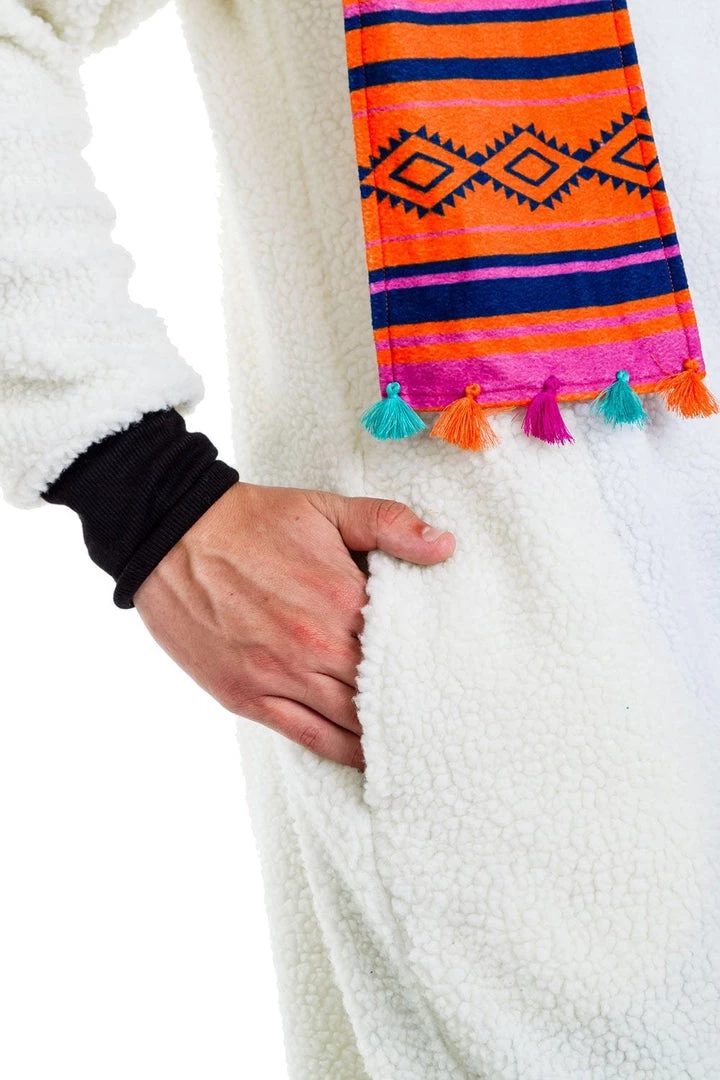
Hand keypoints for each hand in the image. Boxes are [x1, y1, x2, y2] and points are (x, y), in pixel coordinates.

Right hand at [134, 483, 454, 768]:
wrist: (172, 533)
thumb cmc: (253, 521)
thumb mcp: (326, 507)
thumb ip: (389, 524)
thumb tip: (445, 545)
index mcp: (342, 598)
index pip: (404, 647)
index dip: (428, 665)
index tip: (451, 676)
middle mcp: (315, 645)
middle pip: (381, 691)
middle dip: (411, 704)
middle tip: (443, 719)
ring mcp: (279, 675)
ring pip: (349, 721)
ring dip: (381, 734)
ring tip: (415, 746)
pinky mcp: (247, 695)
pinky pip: (307, 736)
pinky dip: (341, 750)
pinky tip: (365, 758)